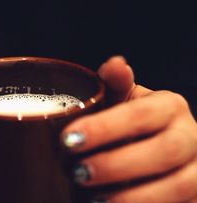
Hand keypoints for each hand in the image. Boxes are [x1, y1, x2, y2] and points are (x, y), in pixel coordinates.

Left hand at [61, 56, 196, 202]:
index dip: (104, 128)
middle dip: (116, 164)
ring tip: (94, 199)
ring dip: (133, 196)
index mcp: (170, 107)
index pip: (140, 115)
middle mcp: (192, 136)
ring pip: (179, 186)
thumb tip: (115, 63)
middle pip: (164, 151)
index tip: (69, 139)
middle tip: (77, 172)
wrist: (162, 150)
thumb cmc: (134, 123)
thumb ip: (116, 84)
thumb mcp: (123, 101)